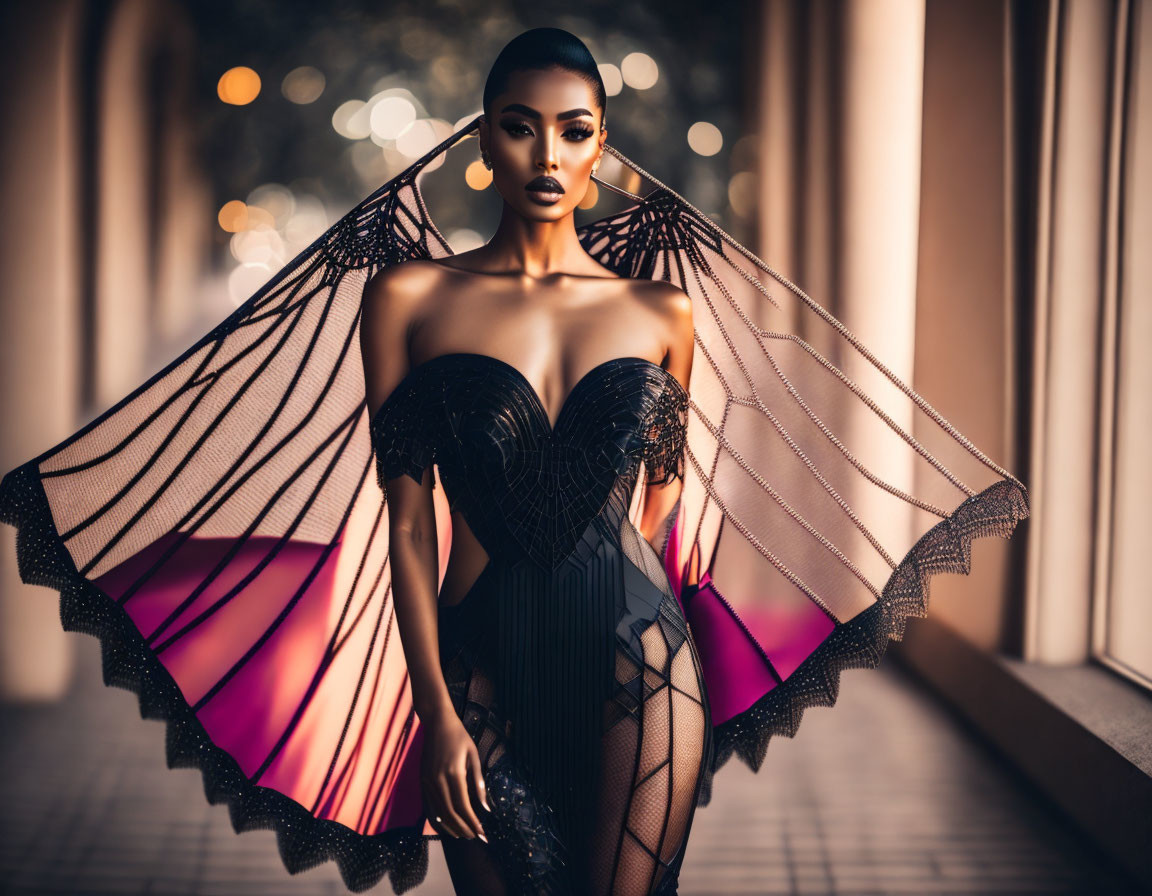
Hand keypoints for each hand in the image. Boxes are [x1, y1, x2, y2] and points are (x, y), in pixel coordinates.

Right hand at [421, 711, 491, 840]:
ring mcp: (427, 782)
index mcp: (453, 773)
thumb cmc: (459, 737)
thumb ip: (479, 783)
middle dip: (463, 828)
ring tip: (463, 835)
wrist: (436, 723)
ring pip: (437, 813)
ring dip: (450, 827)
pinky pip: (428, 806)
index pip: (463, 807)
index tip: (482, 833)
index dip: (472, 823)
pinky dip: (436, 819)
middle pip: (450, 813)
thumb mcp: (473, 756)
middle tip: (475, 837)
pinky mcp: (422, 781)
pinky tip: (444, 826)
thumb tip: (485, 808)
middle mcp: (438, 780)